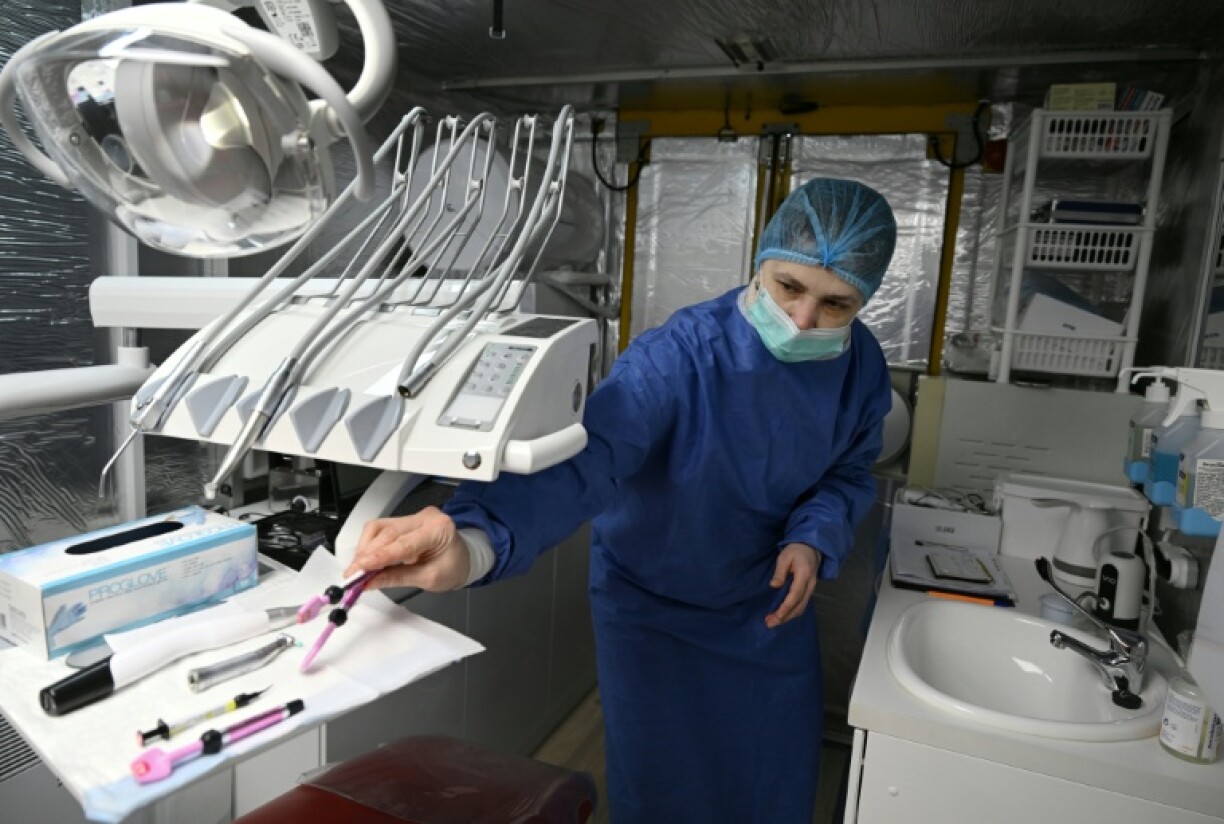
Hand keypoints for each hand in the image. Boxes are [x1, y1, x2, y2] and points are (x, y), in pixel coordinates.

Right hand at [343, 506, 470, 590]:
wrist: (465, 558)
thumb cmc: (454, 567)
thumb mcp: (430, 579)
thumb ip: (398, 578)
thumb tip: (370, 582)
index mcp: (438, 529)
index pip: (402, 543)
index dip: (378, 557)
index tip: (359, 570)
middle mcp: (425, 517)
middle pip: (387, 532)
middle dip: (367, 555)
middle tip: (353, 575)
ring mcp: (414, 517)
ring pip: (379, 528)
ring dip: (365, 549)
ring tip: (358, 570)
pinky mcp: (404, 520)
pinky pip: (381, 529)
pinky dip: (370, 545)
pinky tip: (366, 560)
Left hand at [765, 543, 820, 628]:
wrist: (812, 547)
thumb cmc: (796, 550)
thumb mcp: (785, 556)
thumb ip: (780, 572)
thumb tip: (774, 586)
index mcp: (804, 575)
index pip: (795, 596)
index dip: (785, 608)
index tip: (775, 616)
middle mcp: (810, 585)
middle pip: (799, 606)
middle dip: (785, 617)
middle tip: (769, 623)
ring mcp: (811, 588)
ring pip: (801, 608)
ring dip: (788, 617)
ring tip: (773, 621)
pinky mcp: (809, 590)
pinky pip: (802, 604)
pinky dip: (792, 612)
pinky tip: (782, 614)